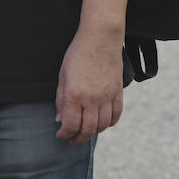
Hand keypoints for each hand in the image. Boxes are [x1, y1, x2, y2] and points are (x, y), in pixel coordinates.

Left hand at [54, 28, 124, 144]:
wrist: (100, 39)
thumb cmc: (78, 54)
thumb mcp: (63, 76)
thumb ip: (61, 99)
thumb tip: (60, 119)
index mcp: (75, 95)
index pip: (70, 124)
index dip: (65, 134)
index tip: (61, 135)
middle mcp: (92, 99)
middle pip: (87, 129)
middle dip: (78, 138)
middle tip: (72, 139)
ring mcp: (107, 97)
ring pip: (102, 125)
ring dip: (93, 132)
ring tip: (85, 131)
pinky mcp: (118, 93)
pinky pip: (116, 116)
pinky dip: (109, 123)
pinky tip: (102, 123)